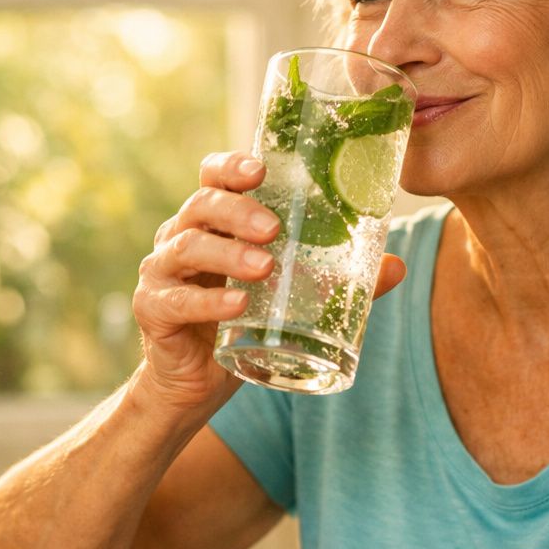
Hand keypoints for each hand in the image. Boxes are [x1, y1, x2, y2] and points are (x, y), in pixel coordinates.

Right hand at [131, 151, 405, 407]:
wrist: (194, 383)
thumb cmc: (242, 324)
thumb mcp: (290, 297)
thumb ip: (337, 280)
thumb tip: (396, 265)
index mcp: (213, 222)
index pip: (213, 177)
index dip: (231, 165)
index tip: (260, 168)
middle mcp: (181, 237)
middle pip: (202, 205)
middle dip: (238, 210)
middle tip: (274, 228)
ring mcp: (161, 272)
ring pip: (187, 247)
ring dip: (227, 253)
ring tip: (264, 267)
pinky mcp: (152, 309)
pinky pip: (176, 299)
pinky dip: (207, 301)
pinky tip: (236, 305)